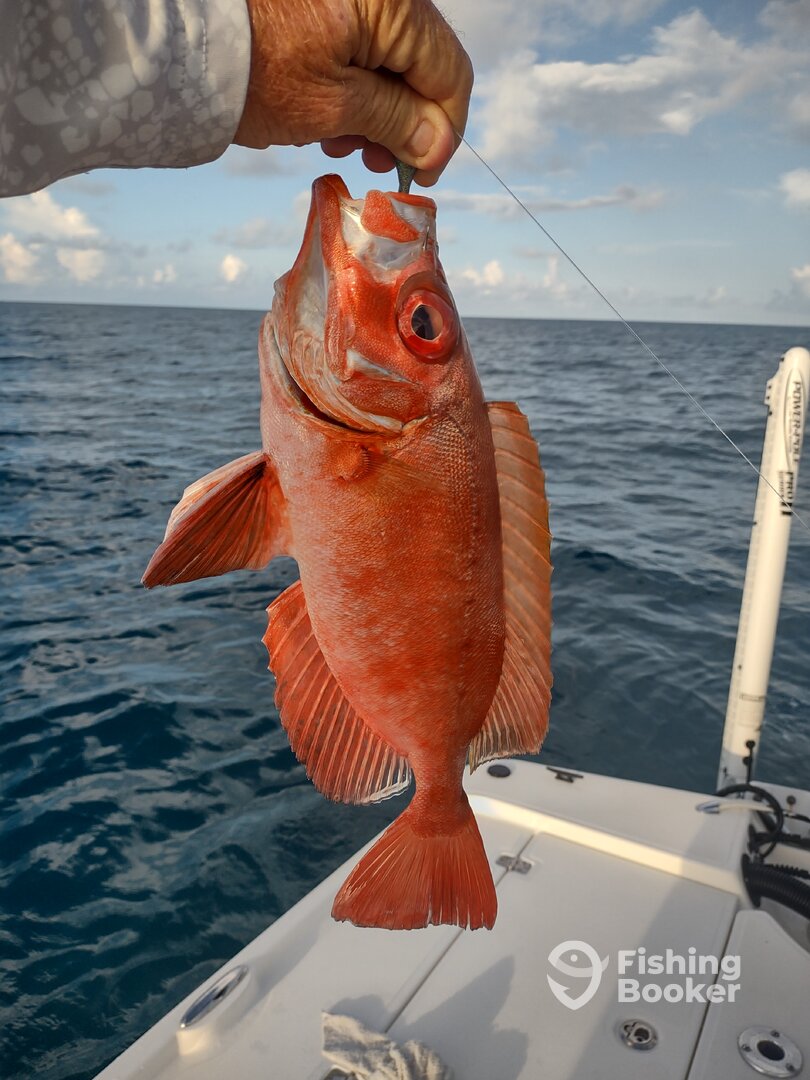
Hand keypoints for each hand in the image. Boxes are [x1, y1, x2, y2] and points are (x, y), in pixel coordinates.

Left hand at [233, 0, 472, 185]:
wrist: (184, 44)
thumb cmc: (256, 74)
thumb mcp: (336, 108)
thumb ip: (398, 123)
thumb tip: (438, 145)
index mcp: (393, 4)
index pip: (450, 72)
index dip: (444, 131)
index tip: (422, 173)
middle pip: (422, 66)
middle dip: (405, 122)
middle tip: (376, 163)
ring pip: (391, 62)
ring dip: (378, 111)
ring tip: (342, 142)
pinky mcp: (326, 6)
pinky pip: (360, 49)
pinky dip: (353, 89)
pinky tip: (328, 119)